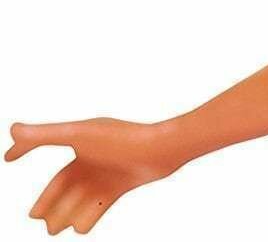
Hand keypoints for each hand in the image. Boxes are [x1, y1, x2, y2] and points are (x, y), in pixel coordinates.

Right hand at [5, 118, 182, 235]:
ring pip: (78, 197)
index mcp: (80, 138)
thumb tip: (11, 130)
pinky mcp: (120, 185)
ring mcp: (105, 170)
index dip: (26, 148)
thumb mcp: (78, 136)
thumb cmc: (120, 139)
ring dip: (66, 213)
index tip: (8, 158)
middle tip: (35, 218)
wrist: (161, 151)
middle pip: (62, 182)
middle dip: (48, 201)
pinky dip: (87, 217)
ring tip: (53, 229)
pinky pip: (97, 206)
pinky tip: (78, 229)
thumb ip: (45, 135)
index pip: (46, 142)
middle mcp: (91, 154)